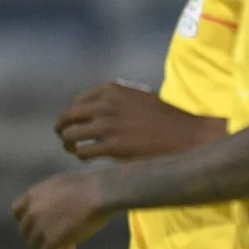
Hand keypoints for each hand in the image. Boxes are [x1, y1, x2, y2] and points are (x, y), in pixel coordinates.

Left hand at [13, 170, 114, 248]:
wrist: (100, 193)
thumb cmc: (89, 186)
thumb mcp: (60, 184)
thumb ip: (50, 197)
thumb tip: (53, 208)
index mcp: (32, 195)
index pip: (17, 213)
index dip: (29, 221)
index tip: (42, 225)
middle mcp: (32, 212)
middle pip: (26, 232)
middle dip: (42, 236)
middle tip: (62, 237)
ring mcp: (40, 227)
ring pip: (35, 246)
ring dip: (51, 247)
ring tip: (70, 245)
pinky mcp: (52, 240)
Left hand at [55, 82, 224, 161]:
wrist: (185, 135)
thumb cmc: (165, 118)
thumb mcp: (138, 98)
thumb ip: (116, 101)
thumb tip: (97, 111)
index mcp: (111, 90)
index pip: (77, 101)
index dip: (72, 114)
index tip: (73, 123)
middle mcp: (105, 104)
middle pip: (69, 117)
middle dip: (63, 128)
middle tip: (64, 138)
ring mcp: (108, 125)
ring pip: (72, 135)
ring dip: (68, 144)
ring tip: (72, 150)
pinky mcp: (113, 146)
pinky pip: (84, 152)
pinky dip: (80, 156)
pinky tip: (85, 159)